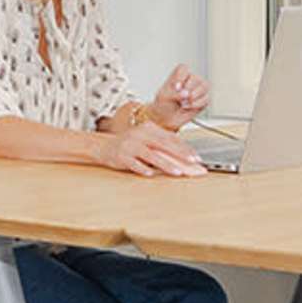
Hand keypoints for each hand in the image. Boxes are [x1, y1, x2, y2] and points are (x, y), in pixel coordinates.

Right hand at [91, 123, 210, 177]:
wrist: (104, 146)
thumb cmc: (130, 145)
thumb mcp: (147, 141)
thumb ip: (163, 147)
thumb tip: (185, 158)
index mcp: (149, 128)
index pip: (171, 138)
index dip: (185, 148)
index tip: (197, 157)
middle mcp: (140, 135)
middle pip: (164, 145)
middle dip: (180, 155)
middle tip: (193, 163)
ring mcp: (130, 145)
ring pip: (152, 155)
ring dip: (166, 164)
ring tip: (177, 172)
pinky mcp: (121, 156)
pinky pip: (134, 163)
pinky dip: (142, 168)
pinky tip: (150, 174)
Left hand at [151, 63, 208, 126]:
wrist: (167, 119)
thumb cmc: (163, 105)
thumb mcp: (163, 97)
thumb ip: (174, 93)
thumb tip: (185, 94)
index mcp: (178, 76)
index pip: (183, 68)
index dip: (181, 76)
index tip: (176, 87)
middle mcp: (189, 81)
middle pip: (195, 77)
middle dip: (188, 89)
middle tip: (181, 97)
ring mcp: (198, 89)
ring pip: (204, 86)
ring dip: (194, 96)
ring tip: (184, 103)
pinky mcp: (203, 100)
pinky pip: (206, 98)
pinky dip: (197, 104)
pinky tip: (189, 107)